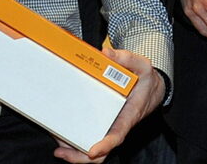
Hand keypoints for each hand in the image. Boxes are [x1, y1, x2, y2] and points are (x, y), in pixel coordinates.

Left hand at [55, 48, 163, 162]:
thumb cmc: (146, 81)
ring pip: (90, 147)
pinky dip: (72, 137)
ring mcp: (107, 126)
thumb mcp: (142, 66)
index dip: (104, 146)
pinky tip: (58, 130)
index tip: (92, 151)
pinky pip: (87, 135)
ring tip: (54, 139)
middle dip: (79, 156)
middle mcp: (115, 126)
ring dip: (72, 149)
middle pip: (100, 152)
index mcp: (127, 117)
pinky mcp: (100, 123)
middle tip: (60, 150)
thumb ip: (126, 58)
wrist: (152, 89)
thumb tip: (106, 53)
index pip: (117, 136)